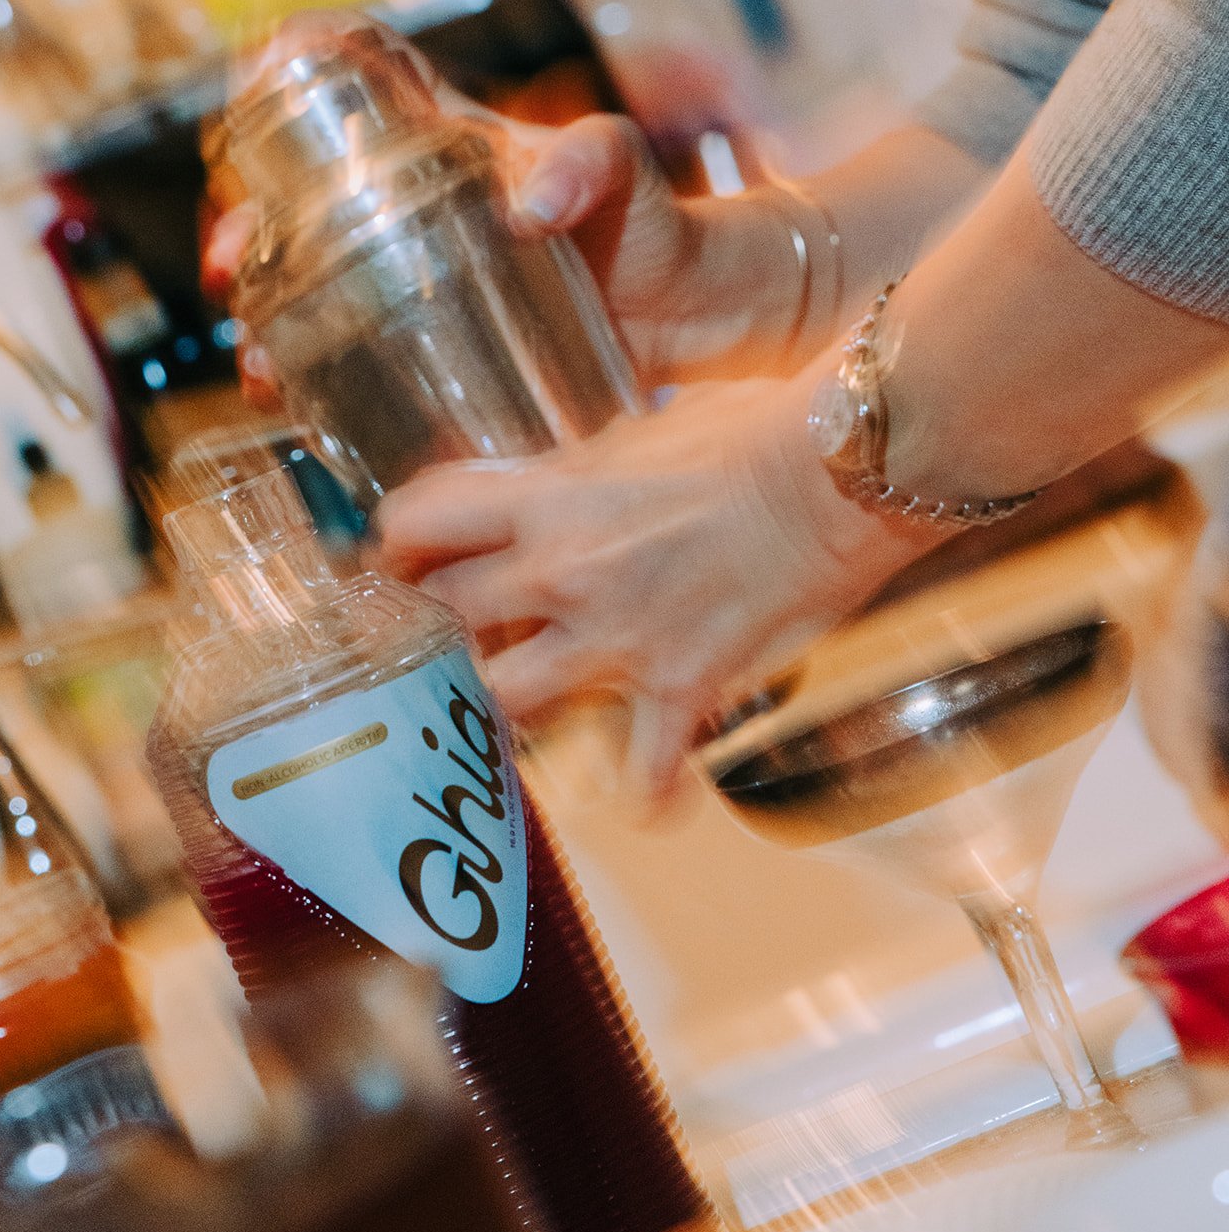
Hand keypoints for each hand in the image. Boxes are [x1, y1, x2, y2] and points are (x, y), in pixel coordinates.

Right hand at [200, 13, 808, 404]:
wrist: (699, 314)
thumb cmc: (658, 224)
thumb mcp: (620, 171)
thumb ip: (587, 164)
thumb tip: (527, 204)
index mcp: (449, 152)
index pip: (354, 89)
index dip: (292, 77)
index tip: (248, 98)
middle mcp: (422, 219)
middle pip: (305, 212)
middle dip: (248, 236)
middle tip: (232, 273)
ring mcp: (431, 291)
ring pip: (321, 297)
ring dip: (272, 328)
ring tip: (260, 370)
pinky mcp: (451, 356)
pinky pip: (373, 367)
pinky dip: (328, 388)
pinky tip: (306, 414)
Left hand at [377, 378, 932, 792]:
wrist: (837, 475)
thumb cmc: (751, 430)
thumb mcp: (640, 428)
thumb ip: (581, 469)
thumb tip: (560, 482)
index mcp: (549, 498)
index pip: (420, 518)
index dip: (394, 540)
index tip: (398, 554)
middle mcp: (564, 573)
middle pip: (444, 614)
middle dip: (433, 623)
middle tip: (445, 630)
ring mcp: (617, 638)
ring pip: (505, 699)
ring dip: (502, 705)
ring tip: (517, 701)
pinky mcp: (679, 686)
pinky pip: (644, 771)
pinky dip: (644, 794)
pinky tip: (647, 802)